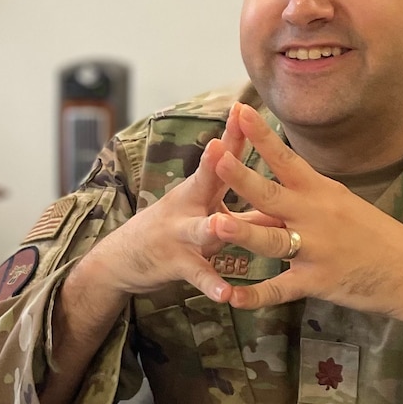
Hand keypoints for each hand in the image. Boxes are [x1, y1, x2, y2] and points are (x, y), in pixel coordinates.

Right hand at [77, 106, 247, 303]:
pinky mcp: (176, 264)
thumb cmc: (172, 227)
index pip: (219, 158)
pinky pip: (197, 275)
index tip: (244, 108)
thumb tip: (280, 189)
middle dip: (216, 165)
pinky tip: (226, 294)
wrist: (123, 258)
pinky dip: (211, 284)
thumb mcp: (201, 207)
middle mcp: (188, 207)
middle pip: (205, 182)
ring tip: (221, 224)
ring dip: (211, 227)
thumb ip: (236, 198)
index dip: (231, 134)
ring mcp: (180, 235)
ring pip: (200, 230)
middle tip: (223, 146)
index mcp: (199, 190)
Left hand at [208, 104, 402, 336]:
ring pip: (271, 240)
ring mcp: (315, 249)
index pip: (286, 159)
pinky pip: (280, 290)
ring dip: (243, 232)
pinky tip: (231, 298)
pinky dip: (255, 297)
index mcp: (321, 191)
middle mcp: (315, 215)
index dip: (261, 136)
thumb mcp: (341, 205)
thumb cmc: (375, 235)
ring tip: (216, 224)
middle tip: (215, 156)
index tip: (239, 110)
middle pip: (271, 193)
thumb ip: (302, 199)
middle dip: (241, 176)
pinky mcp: (316, 281)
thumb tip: (263, 193)